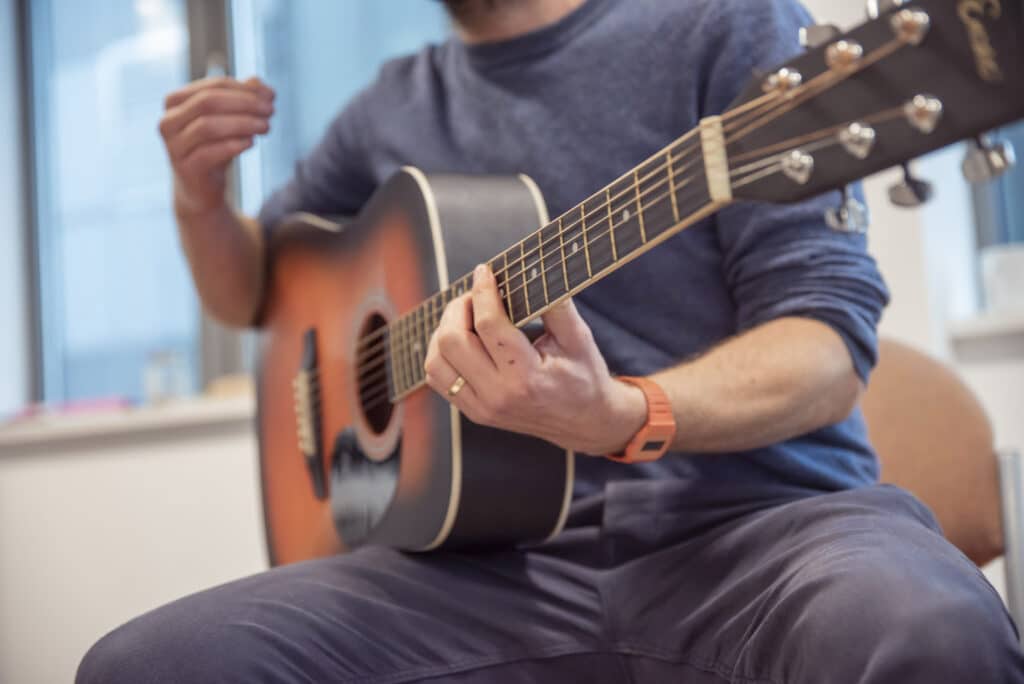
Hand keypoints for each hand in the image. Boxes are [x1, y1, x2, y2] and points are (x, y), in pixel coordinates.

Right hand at [159, 76, 274, 215]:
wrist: (201, 189)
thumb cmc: (216, 147)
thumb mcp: (230, 120)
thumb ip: (244, 98)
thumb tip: (262, 84)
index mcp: (176, 101)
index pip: (213, 86)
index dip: (244, 89)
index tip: (271, 97)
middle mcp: (169, 121)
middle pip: (208, 102)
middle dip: (244, 104)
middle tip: (270, 111)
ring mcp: (174, 145)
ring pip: (208, 126)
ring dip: (242, 123)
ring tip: (265, 127)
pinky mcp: (185, 168)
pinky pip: (209, 153)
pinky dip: (233, 145)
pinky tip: (251, 142)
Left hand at [424, 265, 646, 454]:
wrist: (584, 422)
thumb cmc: (583, 375)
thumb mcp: (579, 337)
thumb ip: (556, 305)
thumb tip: (534, 270)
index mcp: (526, 377)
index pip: (488, 325)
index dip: (482, 291)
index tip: (484, 271)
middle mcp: (498, 395)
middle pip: (452, 341)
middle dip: (458, 308)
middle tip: (474, 296)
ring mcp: (482, 408)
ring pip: (436, 362)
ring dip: (444, 330)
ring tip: (465, 316)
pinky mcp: (474, 412)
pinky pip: (437, 379)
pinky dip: (441, 353)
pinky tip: (461, 340)